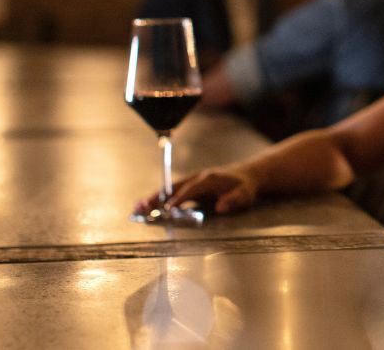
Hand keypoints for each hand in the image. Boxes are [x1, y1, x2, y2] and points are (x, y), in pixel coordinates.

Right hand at [134, 162, 258, 215]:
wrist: (245, 175)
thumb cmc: (244, 186)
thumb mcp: (245, 194)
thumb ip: (234, 200)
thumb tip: (221, 207)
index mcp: (209, 178)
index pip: (192, 188)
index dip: (180, 198)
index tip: (169, 208)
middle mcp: (197, 178)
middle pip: (174, 187)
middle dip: (159, 196)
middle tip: (143, 206)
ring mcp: (192, 182)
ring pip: (170, 190)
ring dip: (154, 198)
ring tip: (138, 208)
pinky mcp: (189, 188)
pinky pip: (172, 194)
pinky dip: (159, 200)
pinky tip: (146, 207)